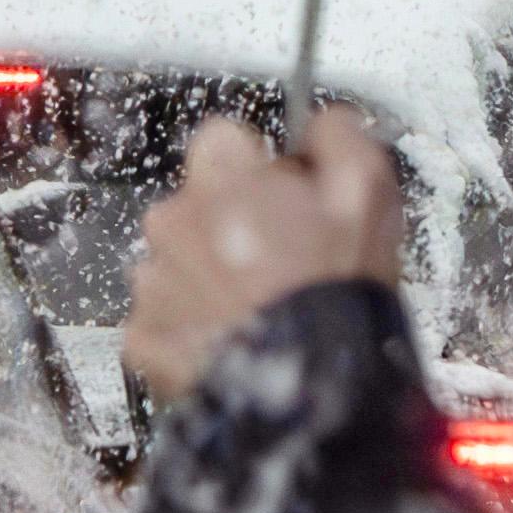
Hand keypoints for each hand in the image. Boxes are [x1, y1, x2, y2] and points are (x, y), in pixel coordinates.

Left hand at [122, 105, 407, 398]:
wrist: (311, 391)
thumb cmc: (337, 297)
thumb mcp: (369, 197)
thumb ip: (340, 138)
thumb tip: (323, 121)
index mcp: (225, 183)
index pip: (221, 138)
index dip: (256, 165)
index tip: (280, 194)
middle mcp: (174, 224)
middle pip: (197, 200)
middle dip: (231, 221)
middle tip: (279, 260)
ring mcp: (153, 282)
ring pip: (178, 257)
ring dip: (209, 273)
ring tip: (258, 305)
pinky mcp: (143, 335)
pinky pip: (164, 313)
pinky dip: (192, 323)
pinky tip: (233, 336)